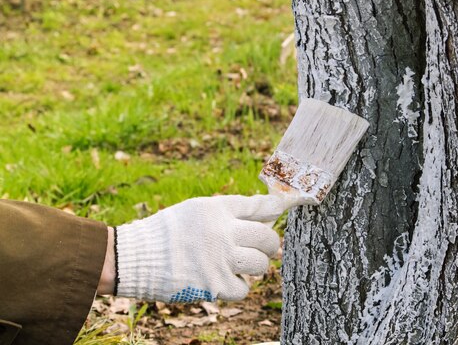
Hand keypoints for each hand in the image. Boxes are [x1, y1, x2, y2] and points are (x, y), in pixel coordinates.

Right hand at [112, 195, 287, 301]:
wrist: (134, 258)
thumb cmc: (168, 232)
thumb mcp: (196, 209)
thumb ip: (230, 210)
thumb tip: (268, 212)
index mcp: (216, 209)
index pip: (258, 205)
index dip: (276, 206)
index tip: (284, 206)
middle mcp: (221, 232)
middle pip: (267, 238)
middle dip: (269, 244)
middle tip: (263, 247)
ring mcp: (219, 260)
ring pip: (261, 265)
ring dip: (255, 265)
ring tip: (242, 263)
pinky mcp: (214, 285)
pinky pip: (244, 289)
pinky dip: (238, 286)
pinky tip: (226, 279)